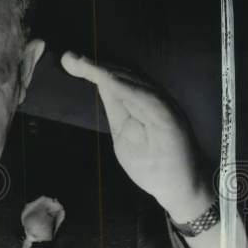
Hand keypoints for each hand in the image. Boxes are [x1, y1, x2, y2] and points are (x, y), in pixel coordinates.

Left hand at [60, 51, 214, 222]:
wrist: (180, 189)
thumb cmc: (152, 166)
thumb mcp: (124, 139)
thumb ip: (116, 114)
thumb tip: (102, 89)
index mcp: (139, 104)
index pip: (114, 82)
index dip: (92, 70)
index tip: (68, 61)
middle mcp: (152, 99)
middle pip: (122, 75)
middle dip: (93, 66)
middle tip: (68, 58)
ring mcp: (162, 106)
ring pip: (133, 82)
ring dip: (107, 72)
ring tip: (84, 64)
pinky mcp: (170, 117)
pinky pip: (147, 98)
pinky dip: (127, 88)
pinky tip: (108, 81)